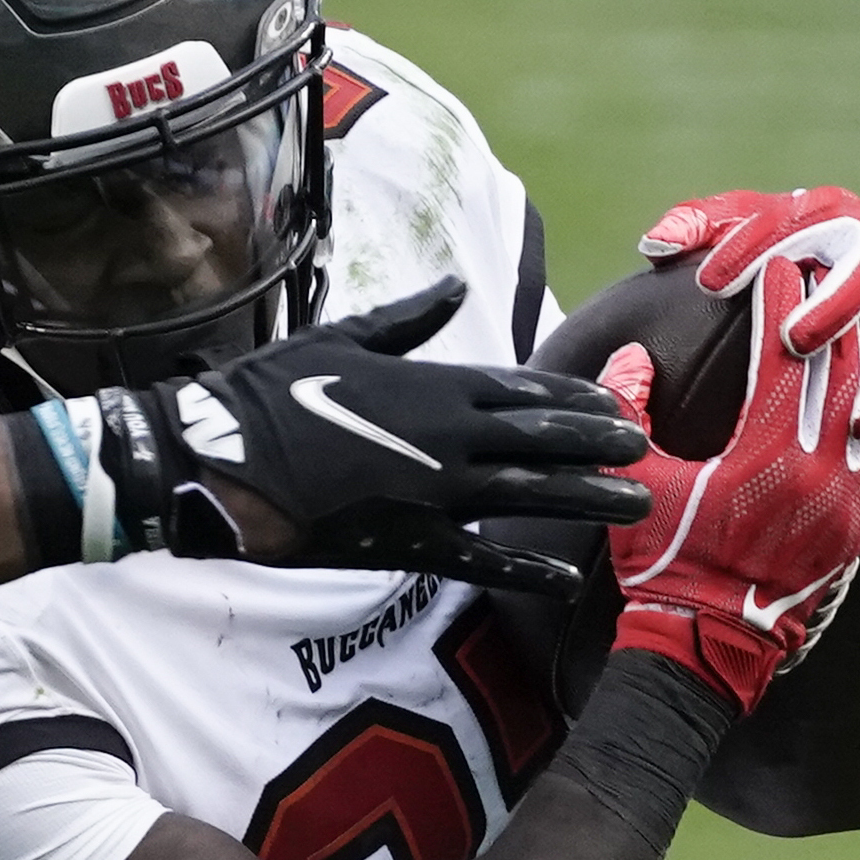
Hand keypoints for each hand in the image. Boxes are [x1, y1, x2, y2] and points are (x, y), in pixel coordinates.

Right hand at [39, 278, 653, 595]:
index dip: (574, 398)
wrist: (213, 457)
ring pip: (530, 493)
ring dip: (588, 497)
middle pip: (543, 439)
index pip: (523, 389)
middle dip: (599, 443)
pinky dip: (526, 566)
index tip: (614, 401)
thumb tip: (454, 285)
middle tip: (647, 448)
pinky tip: (568, 574)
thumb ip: (407, 319)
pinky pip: (480, 558)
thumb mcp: (340, 337)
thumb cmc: (267, 392)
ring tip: (637, 502)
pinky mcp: (405, 541)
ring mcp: (431, 492)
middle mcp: (445, 437)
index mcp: (430, 384)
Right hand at [600, 257, 859, 712]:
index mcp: (765, 453)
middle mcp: (820, 472)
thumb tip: (633, 354)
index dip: (778, 305)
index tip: (775, 267)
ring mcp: (849, 503)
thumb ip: (629, 412)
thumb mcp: (634, 485)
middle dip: (828, 320)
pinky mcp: (858, 529)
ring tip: (853, 331)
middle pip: (841, 373)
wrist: (704, 641)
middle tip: (821, 278)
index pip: (782, 356)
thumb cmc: (661, 562)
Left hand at [639, 187, 859, 433]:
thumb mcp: (727, 232)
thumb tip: (657, 244)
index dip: (752, 247)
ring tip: (849, 410)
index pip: (791, 221)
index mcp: (826, 211)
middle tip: (795, 340)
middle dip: (834, 304)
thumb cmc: (762, 253)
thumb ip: (694, 227)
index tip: (709, 283)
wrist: (833, 274)